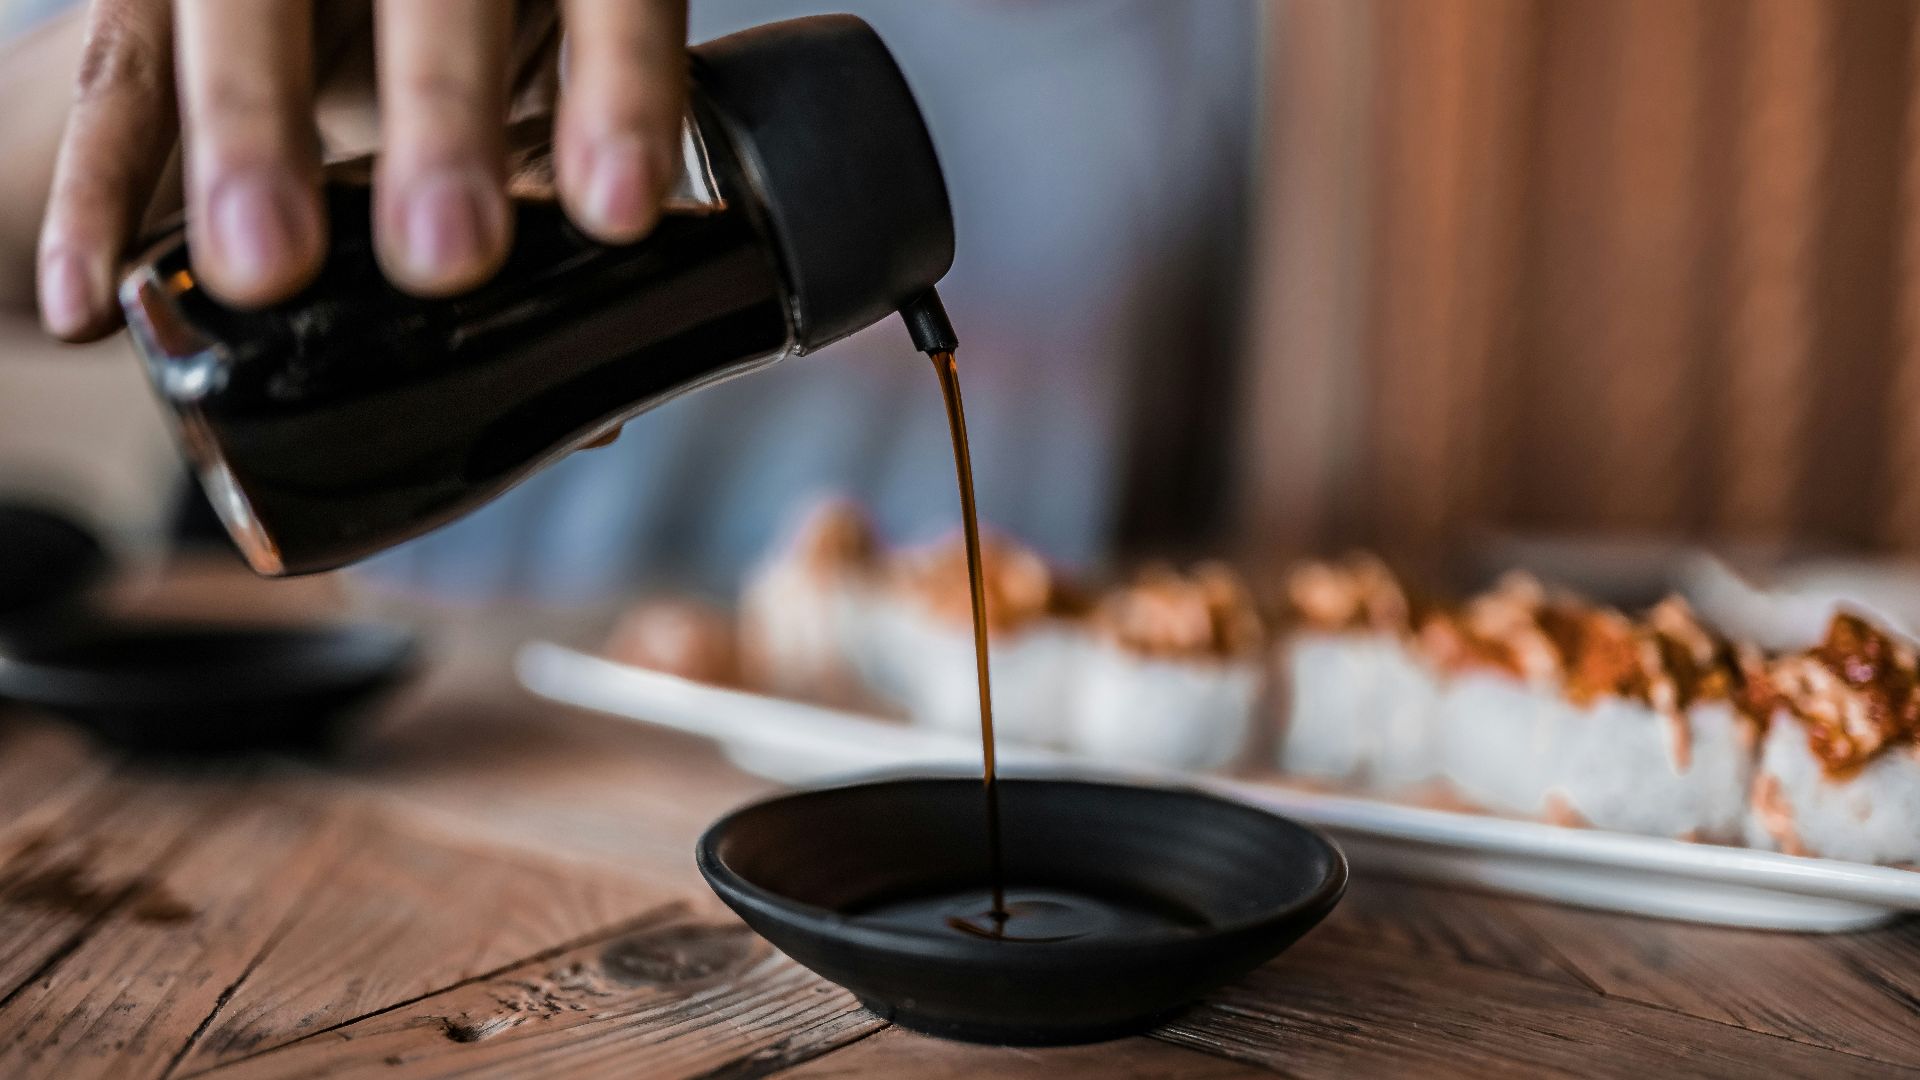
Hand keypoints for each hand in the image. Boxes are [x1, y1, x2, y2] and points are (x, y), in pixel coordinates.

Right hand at [36, 0, 688, 341]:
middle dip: (442, 115)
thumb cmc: (461, 51)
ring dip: (253, 135)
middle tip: (448, 256)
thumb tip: (585, 412)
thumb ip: (554, 199)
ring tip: (266, 268)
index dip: (621, 95)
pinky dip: (98, 186)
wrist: (338, 6)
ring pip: (244, 11)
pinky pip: (117, 76)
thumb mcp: (528, 93)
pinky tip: (90, 297)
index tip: (620, 212)